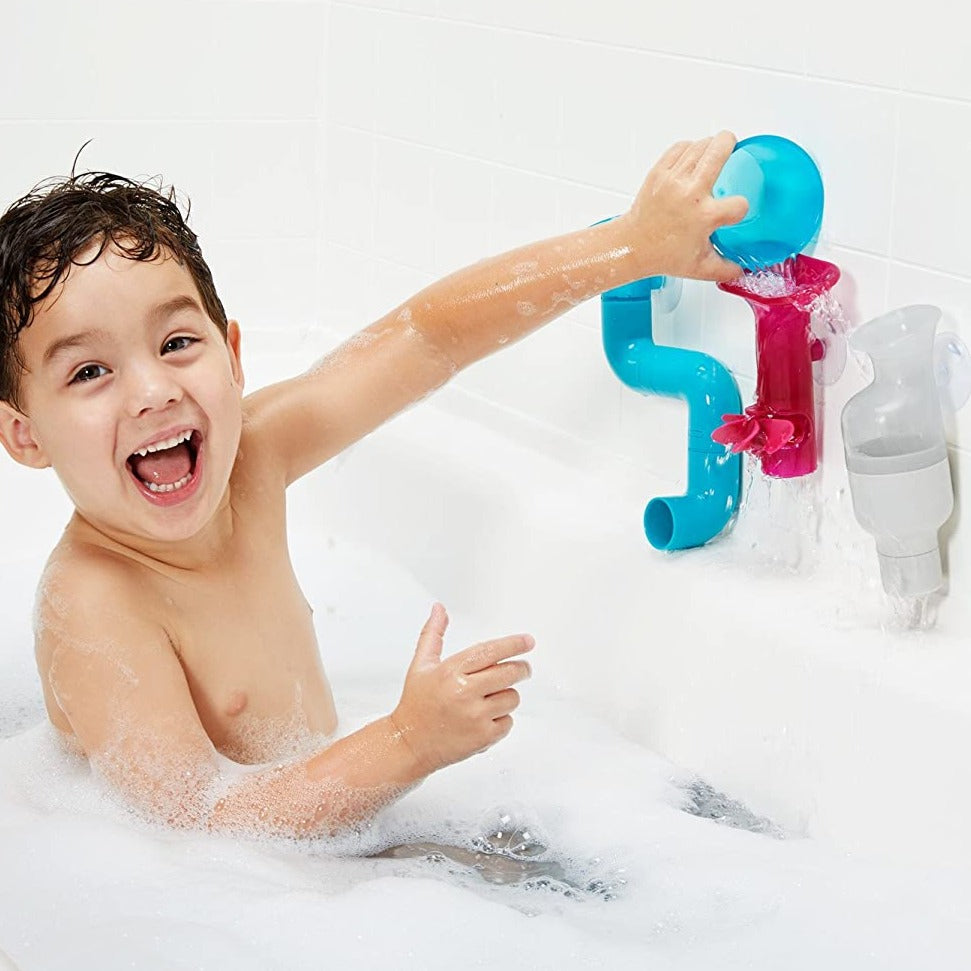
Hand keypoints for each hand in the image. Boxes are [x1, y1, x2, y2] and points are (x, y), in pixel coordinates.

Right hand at [389, 603, 533, 774]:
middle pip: (509, 673)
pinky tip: (485, 719)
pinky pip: (508, 722)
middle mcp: (464, 692)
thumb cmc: (416, 704)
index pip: (490, 651)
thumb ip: (433, 635)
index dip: (513, 644)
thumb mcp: (421, 665)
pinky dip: (502, 720)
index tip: (528, 641)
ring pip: (512, 698)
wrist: (409, 743)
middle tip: (523, 669)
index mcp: (451, 671)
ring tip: (490, 699)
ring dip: (507, 696)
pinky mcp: (483, 737)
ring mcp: (475, 716)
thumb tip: (439, 609)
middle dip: (521, 669)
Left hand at [624, 130, 748, 282]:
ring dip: (711, 143)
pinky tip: (693, 154)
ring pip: (700, 145)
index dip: (741, 207)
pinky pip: (679, 148)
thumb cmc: (663, 256)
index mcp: (704, 216)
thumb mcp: (700, 269)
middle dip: (730, 142)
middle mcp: (690, 193)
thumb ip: (726, 270)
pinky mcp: (658, 173)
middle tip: (733, 144)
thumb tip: (742, 271)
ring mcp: (673, 180)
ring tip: (715, 148)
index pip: (739, 204)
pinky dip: (689, 148)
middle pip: (719, 150)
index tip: (735, 210)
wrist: (632, 246)